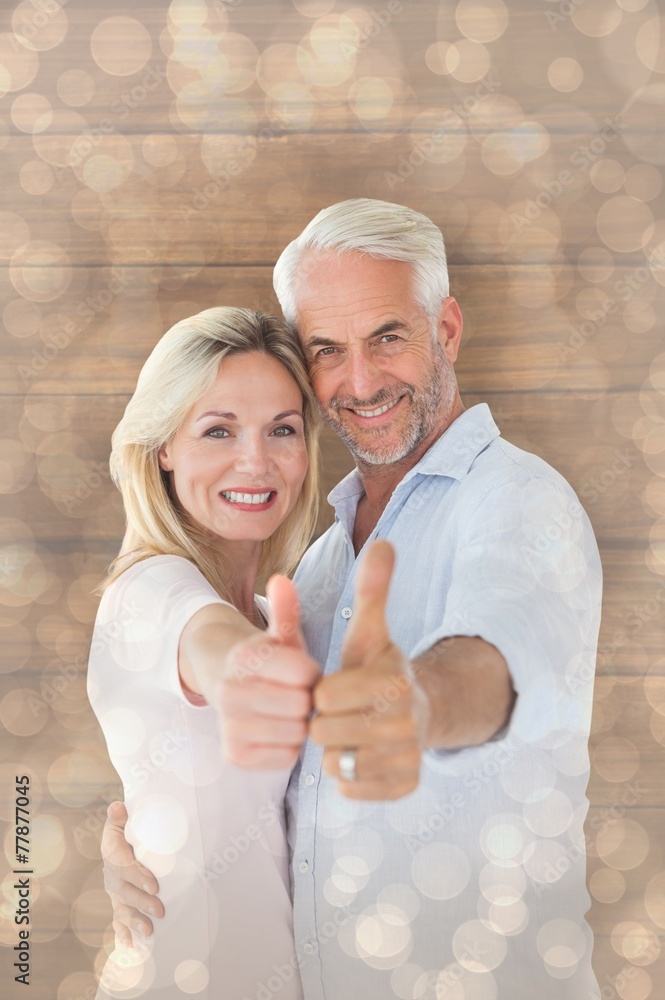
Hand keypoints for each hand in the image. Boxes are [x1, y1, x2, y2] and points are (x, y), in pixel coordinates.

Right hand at [101, 801, 163, 946]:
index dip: (138, 877)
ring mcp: (115, 891)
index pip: (124, 866)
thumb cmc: (128, 827)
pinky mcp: (120, 902)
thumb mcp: (123, 819)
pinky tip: (130, 947)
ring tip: (149, 931)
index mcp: (113, 853)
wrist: (122, 839)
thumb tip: (116, 807)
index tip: (155, 886)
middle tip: (160, 910)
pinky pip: (119, 920)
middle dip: (142, 902)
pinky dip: (123, 934)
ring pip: (122, 908)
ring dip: (134, 921)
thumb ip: (121, 815)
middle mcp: (112, 875)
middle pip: (125, 891)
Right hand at [217, 575, 320, 768]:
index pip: (304, 674)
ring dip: (301, 725)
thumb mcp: (279, 635)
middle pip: (301, 706)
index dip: (312, 673)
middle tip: (298, 694)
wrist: (227, 686)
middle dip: (307, 699)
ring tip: (289, 712)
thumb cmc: (268, 661)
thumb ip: (285, 611)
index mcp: (244, 658)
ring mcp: (229, 727)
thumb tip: (281, 579)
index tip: (305, 672)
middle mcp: (230, 693)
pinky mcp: (234, 756)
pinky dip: (290, 747)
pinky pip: (287, 757)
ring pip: (296, 733)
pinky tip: (280, 731)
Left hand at [310, 540, 428, 799]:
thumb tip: (384, 542)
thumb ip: (373, 589)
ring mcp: (407, 758)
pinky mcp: (404, 786)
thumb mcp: (371, 630)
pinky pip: (349, 790)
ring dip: (334, 750)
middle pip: (325, 733)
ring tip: (350, 732)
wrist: (417, 712)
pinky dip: (347, 776)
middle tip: (341, 712)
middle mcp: (406, 723)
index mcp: (393, 681)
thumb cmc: (379, 668)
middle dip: (324, 722)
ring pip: (335, 764)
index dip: (322, 692)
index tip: (336, 685)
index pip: (324, 696)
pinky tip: (360, 754)